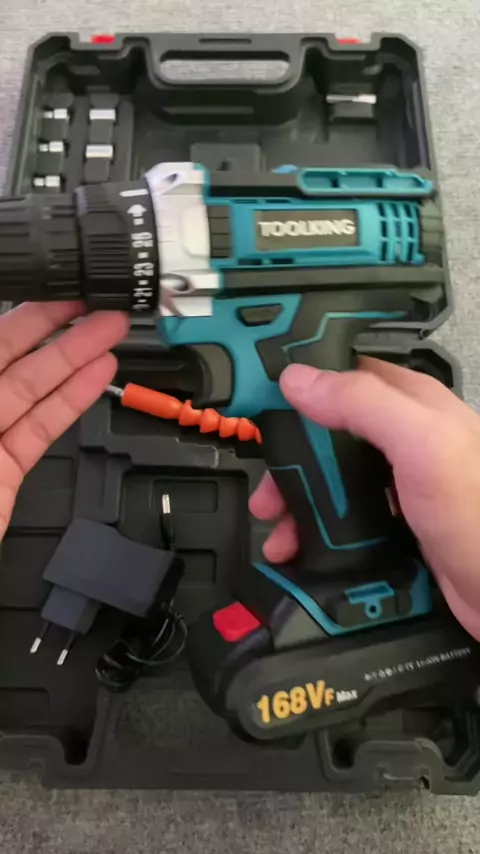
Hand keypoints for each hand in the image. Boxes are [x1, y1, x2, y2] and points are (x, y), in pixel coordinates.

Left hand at [0, 302, 128, 540]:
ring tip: (110, 330)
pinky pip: (40, 428)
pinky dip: (71, 402)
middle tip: (92, 302)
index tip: (51, 291)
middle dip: (54, 326)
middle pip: (8, 356)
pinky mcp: (3, 474)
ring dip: (74, 359)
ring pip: (32, 390)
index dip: (18, 314)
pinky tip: (97, 377)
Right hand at [250, 359, 479, 640]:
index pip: (341, 371)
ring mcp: (395, 483)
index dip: (298, 376)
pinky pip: (340, 518)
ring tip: (276, 525)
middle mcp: (400, 439)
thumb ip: (364, 404)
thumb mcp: (423, 445)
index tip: (255, 388)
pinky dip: (312, 531)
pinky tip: (299, 547)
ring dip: (296, 500)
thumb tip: (302, 380)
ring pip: (330, 478)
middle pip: (326, 432)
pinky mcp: (392, 522)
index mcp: (410, 403)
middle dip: (289, 457)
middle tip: (267, 482)